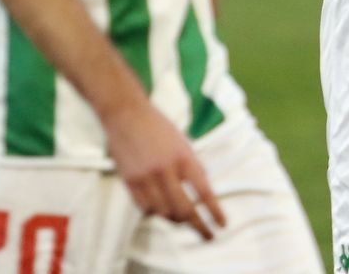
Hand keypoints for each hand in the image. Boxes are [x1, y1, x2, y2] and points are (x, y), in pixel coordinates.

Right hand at [105, 99, 226, 240]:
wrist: (127, 114)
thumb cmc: (158, 126)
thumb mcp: (183, 141)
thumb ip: (193, 165)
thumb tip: (204, 190)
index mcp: (184, 157)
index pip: (204, 191)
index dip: (214, 211)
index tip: (222, 224)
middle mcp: (166, 169)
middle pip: (184, 209)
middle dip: (197, 226)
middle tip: (206, 234)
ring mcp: (146, 177)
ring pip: (164, 212)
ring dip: (175, 219)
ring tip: (181, 219)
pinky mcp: (130, 181)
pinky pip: (145, 208)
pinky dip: (155, 212)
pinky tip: (160, 208)